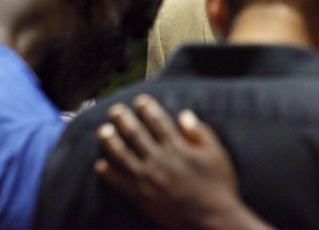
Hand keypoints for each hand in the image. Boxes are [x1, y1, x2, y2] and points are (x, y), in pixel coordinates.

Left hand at [94, 94, 271, 229]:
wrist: (214, 221)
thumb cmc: (219, 187)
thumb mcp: (216, 155)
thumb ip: (200, 133)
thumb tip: (184, 114)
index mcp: (178, 147)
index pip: (157, 121)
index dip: (147, 108)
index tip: (140, 100)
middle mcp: (159, 159)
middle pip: (135, 133)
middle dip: (123, 119)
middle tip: (115, 110)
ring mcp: (148, 178)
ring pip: (122, 154)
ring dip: (110, 141)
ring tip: (103, 130)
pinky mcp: (140, 196)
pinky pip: (118, 182)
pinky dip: (107, 172)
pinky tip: (100, 165)